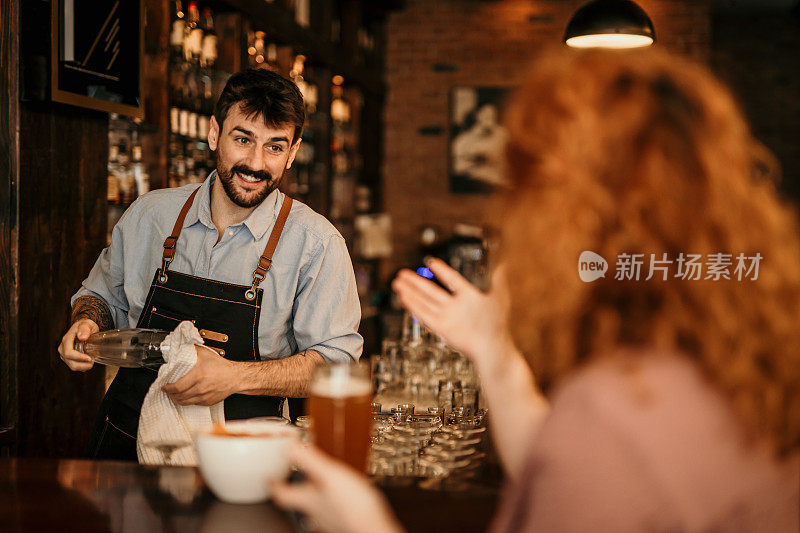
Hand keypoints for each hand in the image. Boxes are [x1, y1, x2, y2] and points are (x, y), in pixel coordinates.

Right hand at [58, 318, 98, 371]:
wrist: (83, 328)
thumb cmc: (85, 326)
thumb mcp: (87, 324)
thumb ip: (85, 329)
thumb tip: (82, 337)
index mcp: (66, 340)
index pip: (69, 353)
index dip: (79, 358)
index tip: (90, 358)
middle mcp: (63, 349)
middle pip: (71, 362)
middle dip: (83, 364)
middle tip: (93, 360)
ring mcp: (65, 355)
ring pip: (73, 366)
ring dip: (84, 366)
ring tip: (92, 360)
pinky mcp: (68, 359)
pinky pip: (75, 366)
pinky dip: (83, 366)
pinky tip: (88, 361)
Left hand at [161, 345, 238, 405]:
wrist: (236, 377)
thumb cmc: (222, 366)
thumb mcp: (206, 354)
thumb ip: (192, 350)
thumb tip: (180, 346)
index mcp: (198, 376)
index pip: (177, 387)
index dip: (167, 388)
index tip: (164, 386)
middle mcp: (200, 388)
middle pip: (178, 396)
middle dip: (170, 394)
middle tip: (167, 390)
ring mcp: (204, 397)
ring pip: (184, 402)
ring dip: (176, 399)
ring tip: (174, 394)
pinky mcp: (207, 402)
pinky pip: (193, 403)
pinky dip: (187, 400)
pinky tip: (186, 395)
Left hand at [272, 444, 402, 532]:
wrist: (374, 529)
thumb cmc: (354, 506)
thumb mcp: (330, 474)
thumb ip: (309, 460)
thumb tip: (288, 446)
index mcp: (308, 499)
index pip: (282, 494)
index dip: (273, 485)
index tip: (268, 478)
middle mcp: (316, 512)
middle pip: (297, 501)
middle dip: (294, 489)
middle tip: (293, 477)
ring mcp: (330, 520)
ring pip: (315, 507)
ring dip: (315, 495)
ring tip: (321, 483)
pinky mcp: (345, 522)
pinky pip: (334, 511)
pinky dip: (333, 502)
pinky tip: (343, 497)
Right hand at [391, 258, 515, 370]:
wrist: (493, 348)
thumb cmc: (497, 325)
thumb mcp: (499, 296)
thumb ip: (498, 278)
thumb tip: (502, 262)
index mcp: (468, 298)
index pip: (452, 280)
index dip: (442, 272)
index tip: (432, 262)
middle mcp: (455, 307)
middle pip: (432, 291)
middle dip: (417, 282)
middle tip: (403, 273)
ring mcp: (448, 318)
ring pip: (425, 301)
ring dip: (411, 292)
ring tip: (398, 283)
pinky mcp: (442, 328)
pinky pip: (425, 316)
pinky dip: (414, 307)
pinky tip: (404, 298)